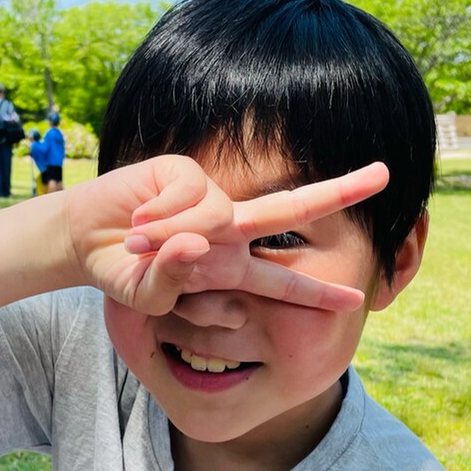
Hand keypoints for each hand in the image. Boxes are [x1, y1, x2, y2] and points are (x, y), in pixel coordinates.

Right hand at [63, 153, 388, 315]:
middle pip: (293, 206)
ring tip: (137, 245)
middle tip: (385, 174)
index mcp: (229, 267)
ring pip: (214, 218)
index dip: (318, 292)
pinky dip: (159, 216)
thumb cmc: (123, 274)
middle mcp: (229, 229)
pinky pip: (187, 197)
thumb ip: (173, 282)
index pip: (283, 281)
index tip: (360, 297)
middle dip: (340, 190)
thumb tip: (197, 245)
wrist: (85, 239)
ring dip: (170, 239)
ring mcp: (210, 198)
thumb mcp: (148, 298)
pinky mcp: (185, 172)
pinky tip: (138, 221)